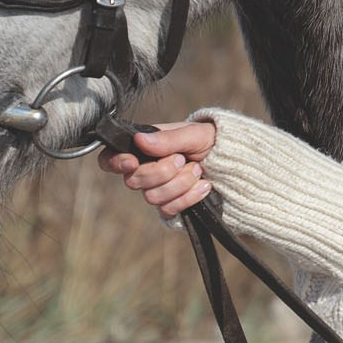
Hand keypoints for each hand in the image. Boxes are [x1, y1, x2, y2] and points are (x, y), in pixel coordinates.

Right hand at [96, 120, 218, 218]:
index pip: (110, 158)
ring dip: (180, 183)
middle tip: (182, 159)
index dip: (115, 162)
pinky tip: (203, 185)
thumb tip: (140, 140)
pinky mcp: (170, 206)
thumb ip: (167, 138)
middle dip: (162, 171)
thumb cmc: (209, 141)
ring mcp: (157, 190)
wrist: (232, 162)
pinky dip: (189, 197)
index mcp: (143, 148)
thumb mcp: (193, 133)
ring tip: (197, 169)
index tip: (132, 162)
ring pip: (152, 197)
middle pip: (133, 181)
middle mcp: (145, 169)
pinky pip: (169, 209)